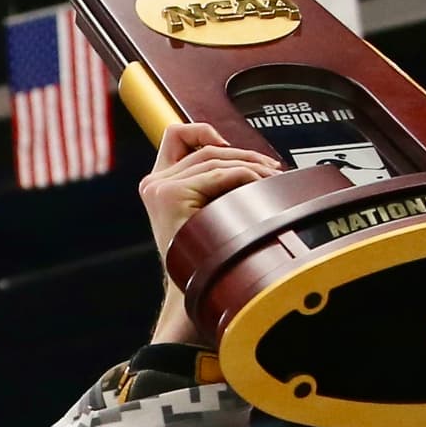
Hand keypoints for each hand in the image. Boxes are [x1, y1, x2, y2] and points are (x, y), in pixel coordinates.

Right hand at [138, 123, 285, 343]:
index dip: (203, 131)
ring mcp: (160, 188)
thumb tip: (248, 160)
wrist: (194, 295)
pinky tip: (259, 187)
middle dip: (243, 154)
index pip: (176, 137)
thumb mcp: (206, 215)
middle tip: (271, 168)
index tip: (228, 143)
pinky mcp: (170, 195)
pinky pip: (219, 175)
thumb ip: (212, 186)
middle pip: (205, 149)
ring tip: (271, 179)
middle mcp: (154, 183)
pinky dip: (245, 177)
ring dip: (250, 166)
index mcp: (158, 185)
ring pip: (215, 160)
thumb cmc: (205, 260)